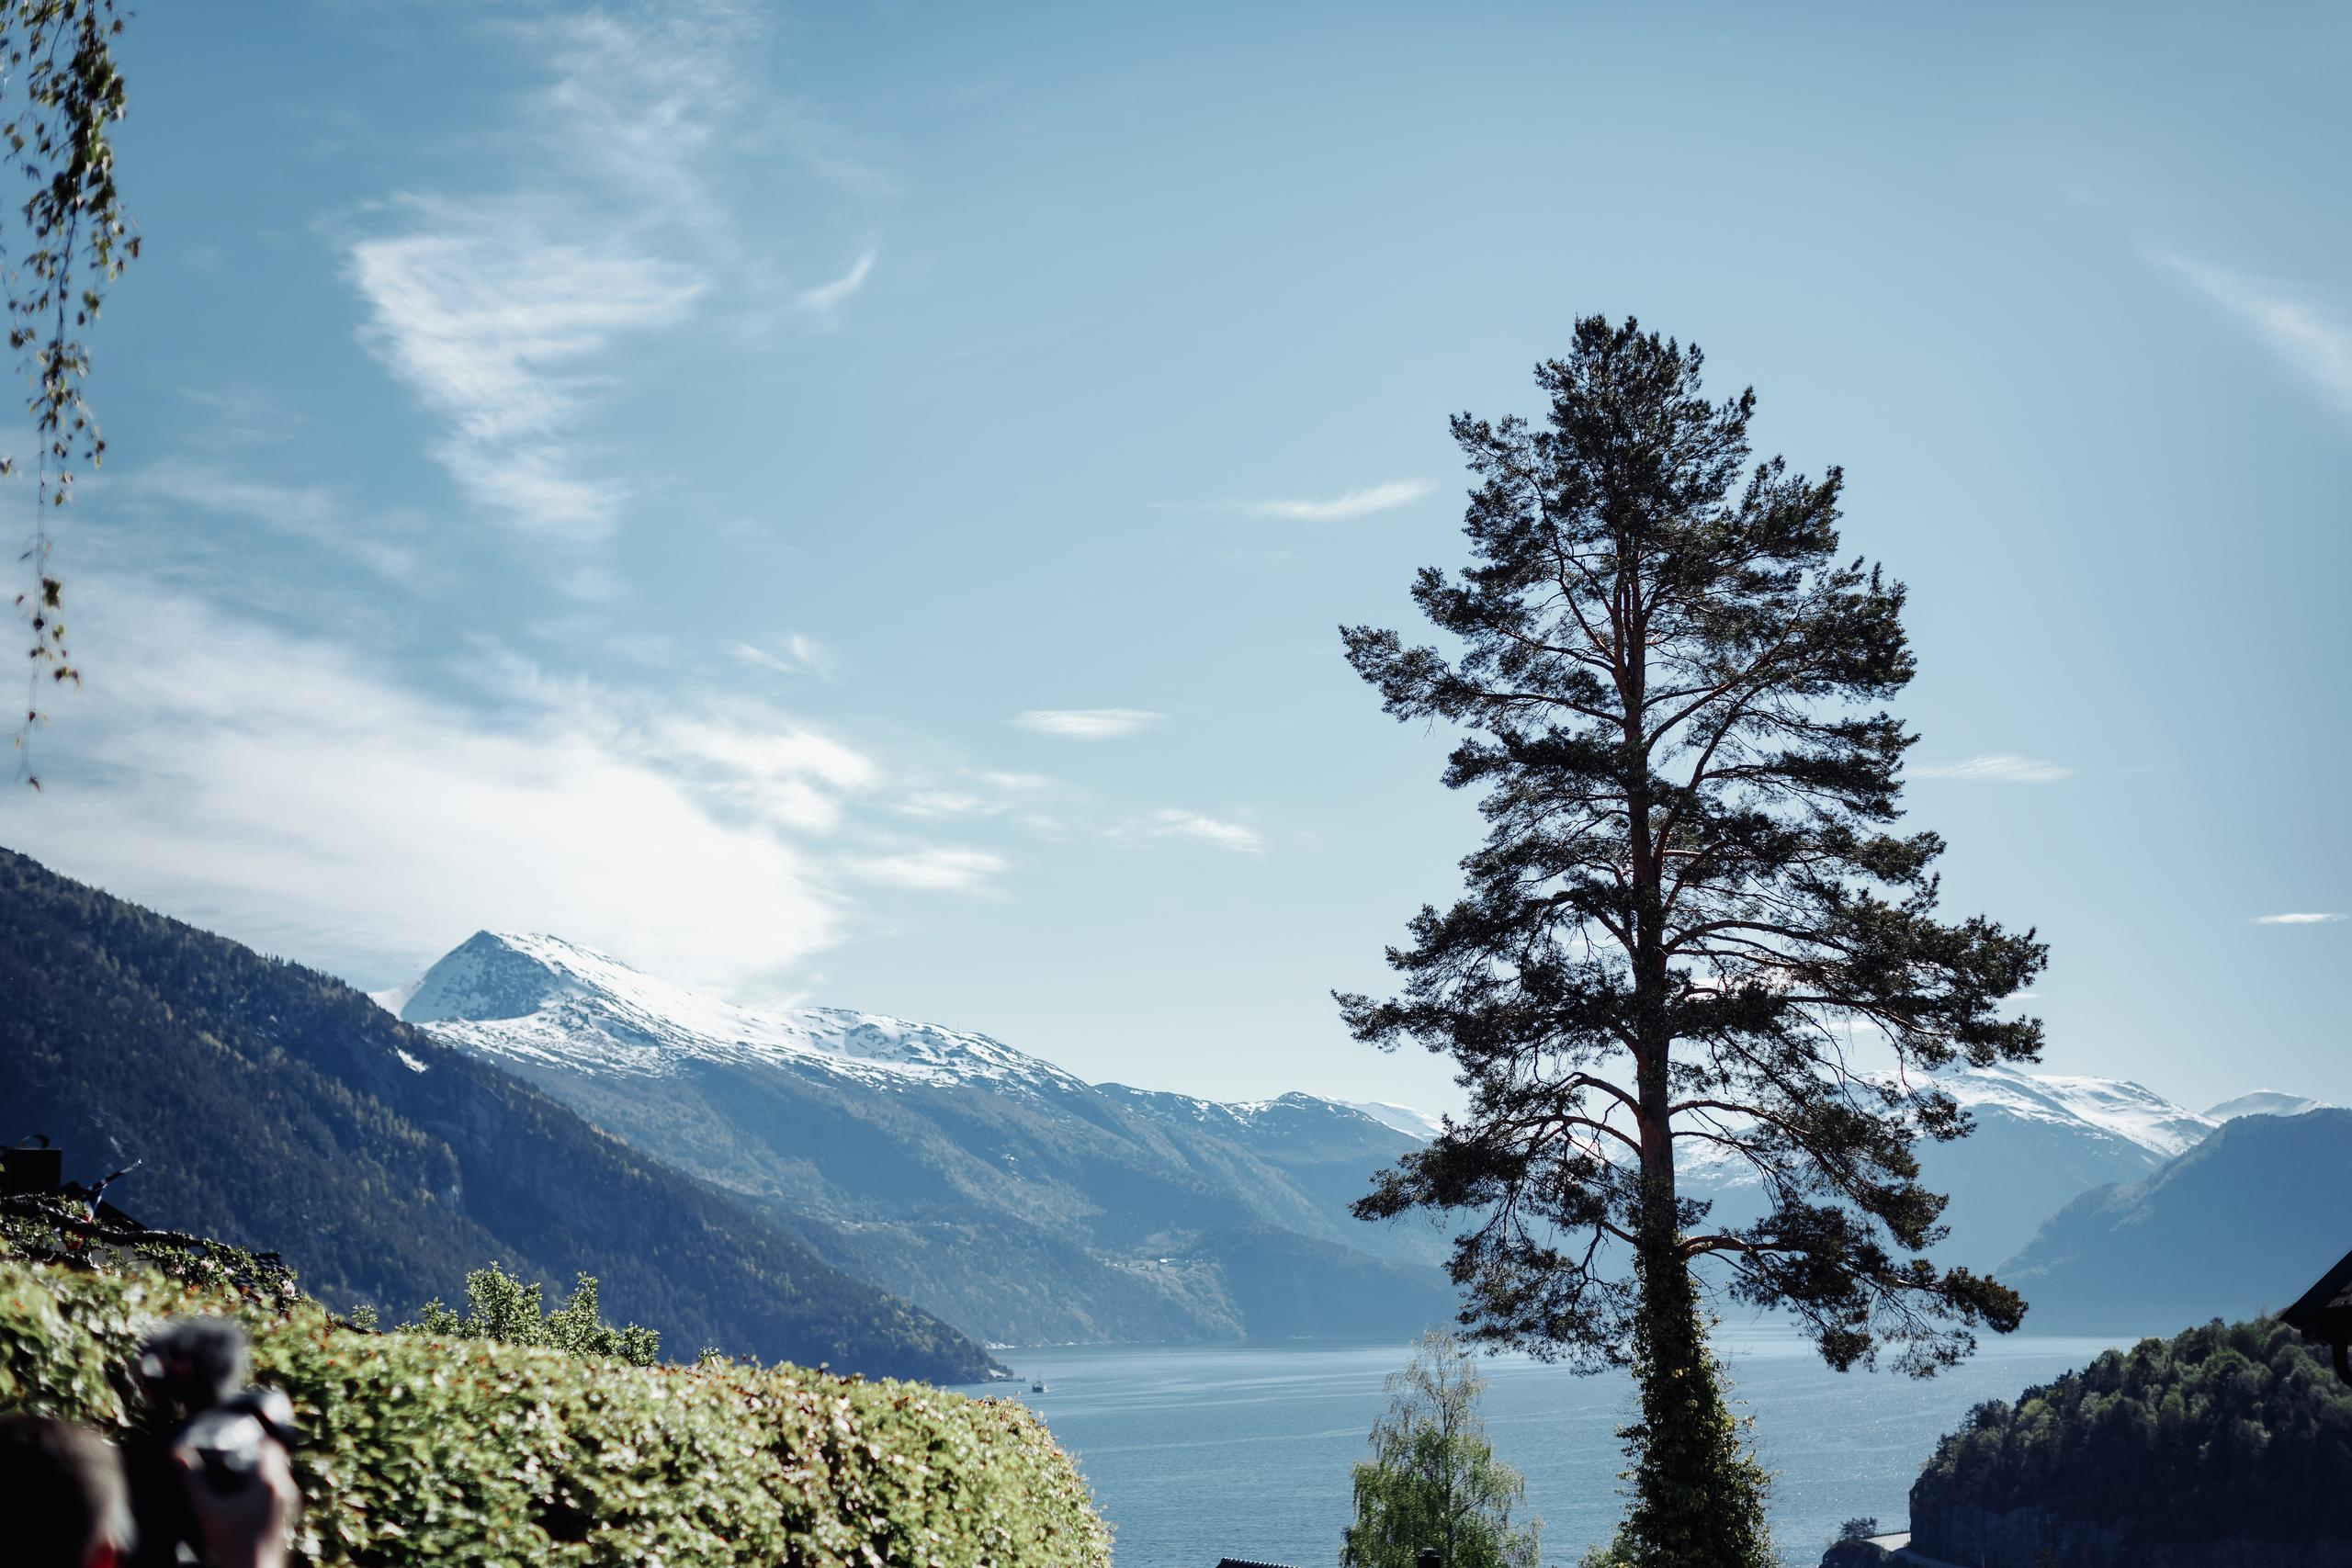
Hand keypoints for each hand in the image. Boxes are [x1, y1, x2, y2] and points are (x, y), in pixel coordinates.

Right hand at [174, 1434, 296, 1567]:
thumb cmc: (230, 1543)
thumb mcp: (207, 1511)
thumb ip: (193, 1481)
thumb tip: (177, 1453)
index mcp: (268, 1482)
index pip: (269, 1446)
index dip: (255, 1439)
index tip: (238, 1437)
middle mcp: (284, 1488)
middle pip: (276, 1458)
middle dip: (259, 1453)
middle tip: (237, 1451)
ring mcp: (289, 1502)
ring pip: (280, 1474)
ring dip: (264, 1468)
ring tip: (241, 1469)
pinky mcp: (288, 1515)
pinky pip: (281, 1489)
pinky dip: (268, 1484)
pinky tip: (248, 1493)